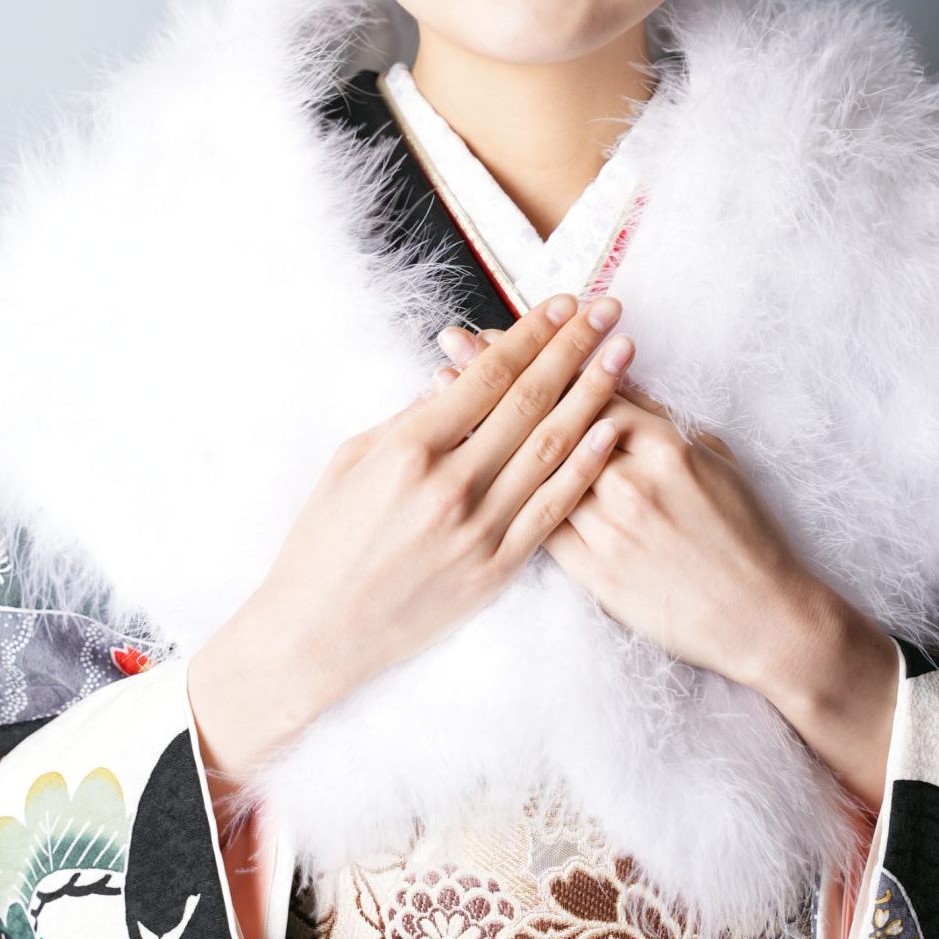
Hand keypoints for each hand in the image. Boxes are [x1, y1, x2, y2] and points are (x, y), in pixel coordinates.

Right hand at [187, 292, 636, 788]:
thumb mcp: (350, 461)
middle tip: (609, 310)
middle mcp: (449, 485)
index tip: (562, 303)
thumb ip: (409, 418)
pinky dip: (583, 468)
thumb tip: (454, 379)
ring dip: (593, 395)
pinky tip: (610, 432)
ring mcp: (477, 531)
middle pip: (528, 401)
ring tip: (624, 354)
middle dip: (574, 348)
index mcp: (409, 448)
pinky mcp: (494, 570)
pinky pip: (551, 511)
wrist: (315, 634)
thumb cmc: (322, 541)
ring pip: (550, 449)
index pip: (486, 376)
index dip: (530, 335)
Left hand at [437, 320, 899, 810]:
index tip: (502, 328)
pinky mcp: (595, 571)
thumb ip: (658, 421)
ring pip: (532, 467)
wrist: (761, 617)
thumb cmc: (742, 532)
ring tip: (438, 387)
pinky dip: (494, 486)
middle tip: (452, 338)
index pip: (591, 385)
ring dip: (481, 423)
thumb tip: (614, 380)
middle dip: (495, 372)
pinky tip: (463, 463)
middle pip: (550, 415)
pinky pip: (533, 521)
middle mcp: (630, 481)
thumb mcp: (713, 457)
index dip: (542, 353)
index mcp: (663, 444)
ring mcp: (609, 528)